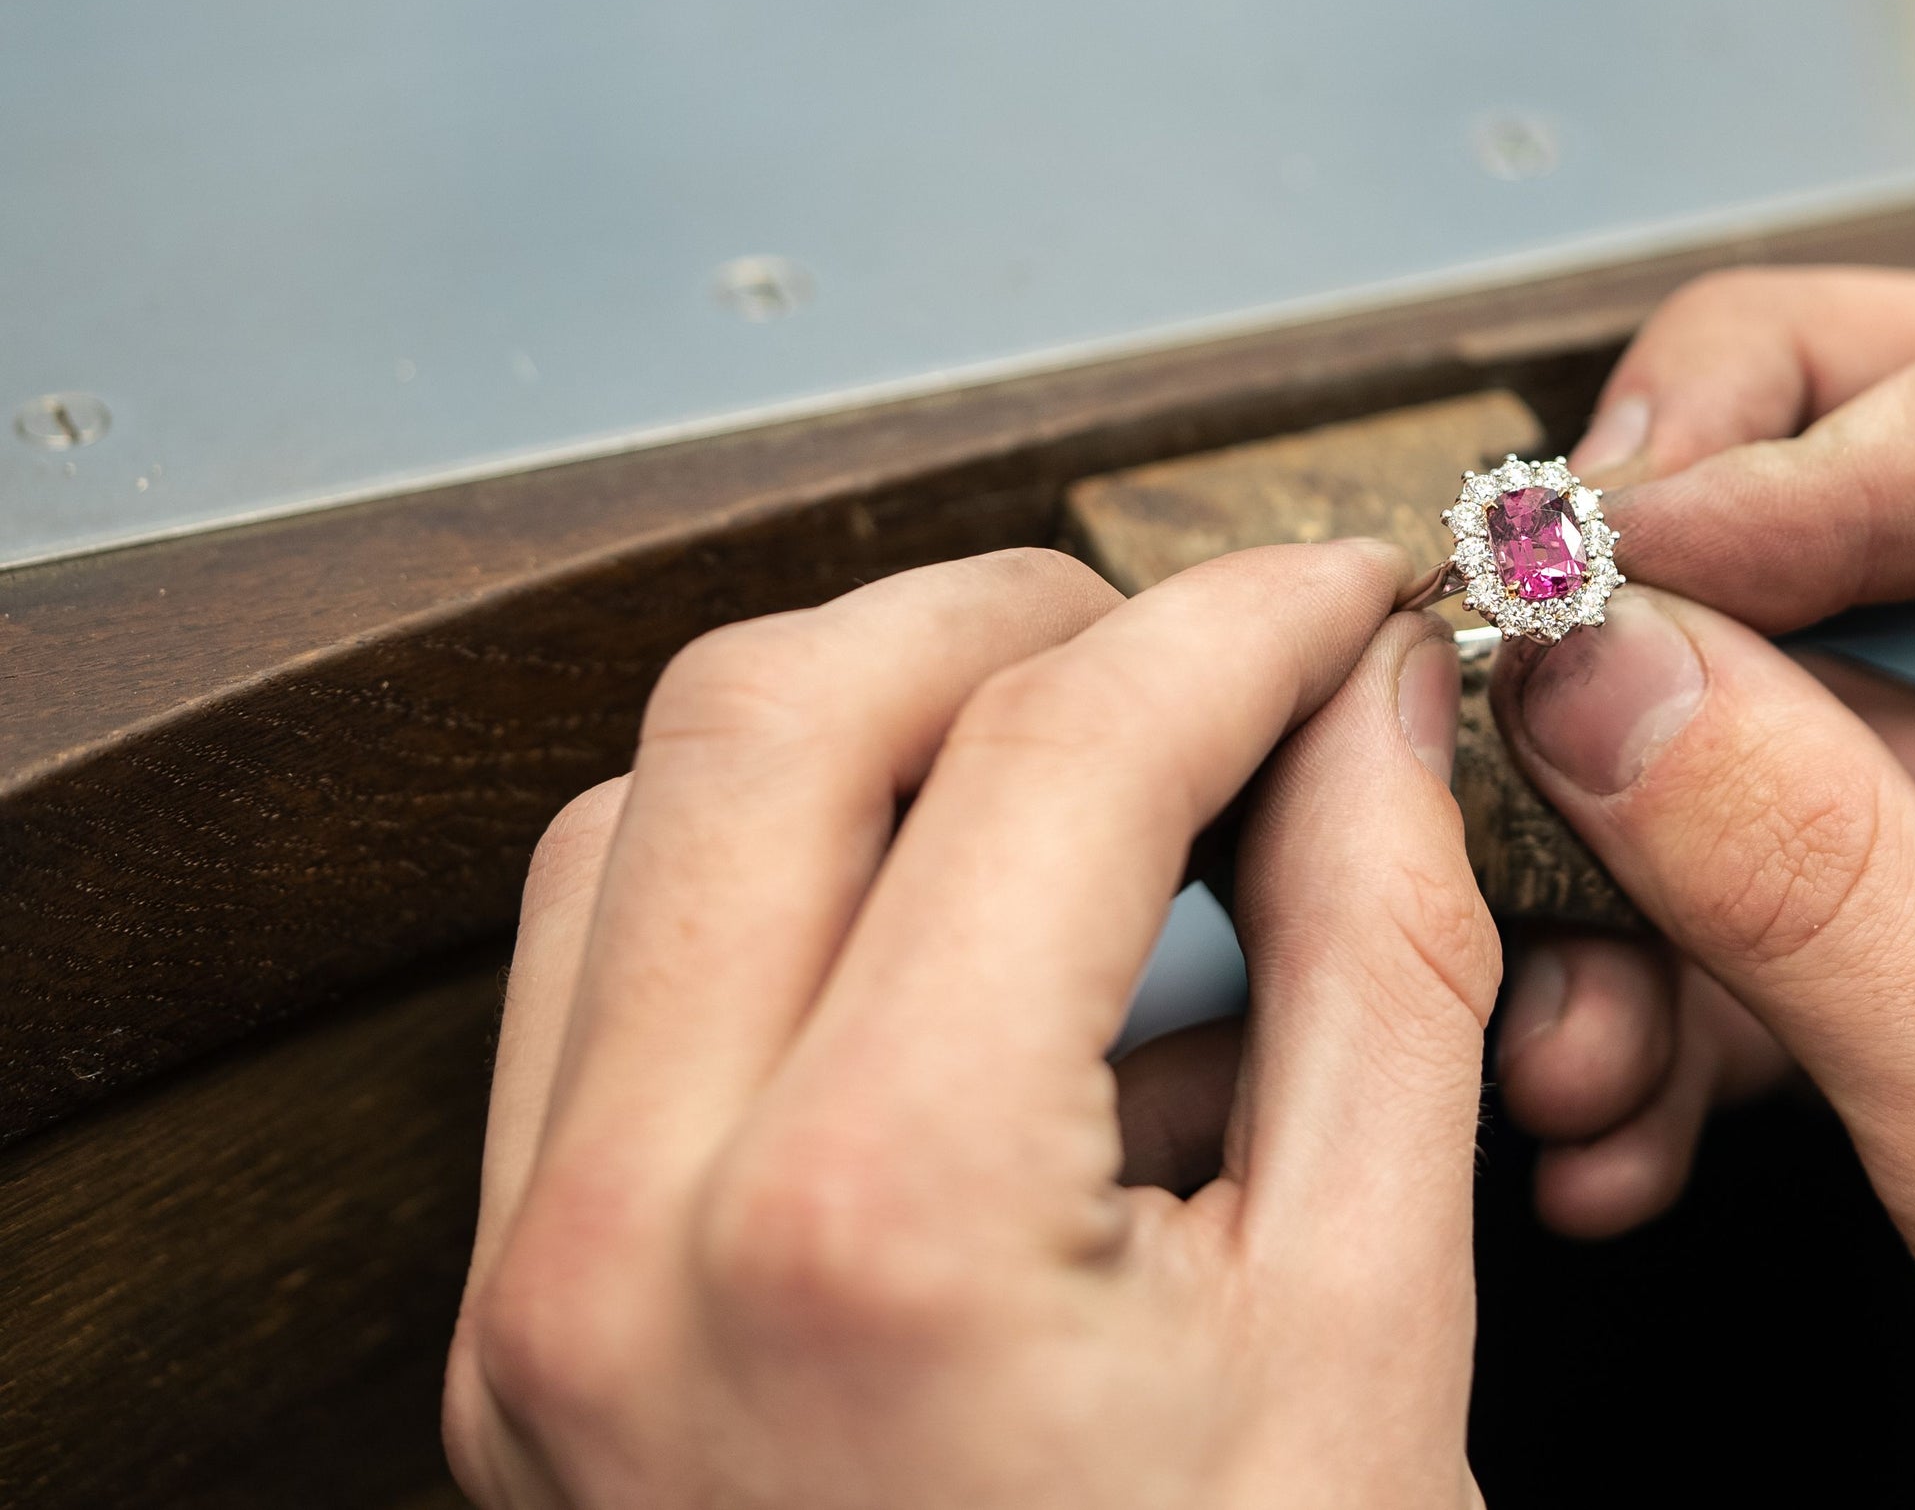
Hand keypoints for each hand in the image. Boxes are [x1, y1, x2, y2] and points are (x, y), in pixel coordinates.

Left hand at [444, 542, 1495, 1509]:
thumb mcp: (1371, 1328)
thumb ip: (1381, 961)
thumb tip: (1377, 712)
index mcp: (875, 1226)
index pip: (1061, 745)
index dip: (1244, 621)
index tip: (1349, 601)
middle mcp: (632, 1233)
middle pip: (785, 705)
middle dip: (1032, 617)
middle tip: (1213, 656)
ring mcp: (534, 1283)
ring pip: (646, 809)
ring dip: (876, 735)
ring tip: (1087, 793)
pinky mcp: (518, 1317)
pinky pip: (596, 975)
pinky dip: (772, 881)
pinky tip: (956, 950)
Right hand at [1496, 270, 1914, 1234]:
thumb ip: (1815, 888)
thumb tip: (1601, 659)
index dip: (1813, 438)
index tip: (1616, 545)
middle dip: (1714, 534)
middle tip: (1544, 583)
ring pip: (1830, 700)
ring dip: (1653, 826)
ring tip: (1557, 985)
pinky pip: (1804, 879)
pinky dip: (1682, 978)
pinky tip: (1615, 1105)